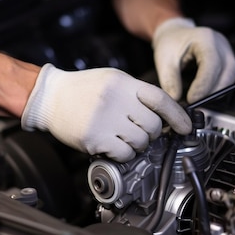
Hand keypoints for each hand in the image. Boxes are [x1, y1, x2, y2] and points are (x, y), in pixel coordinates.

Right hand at [21, 64, 191, 161]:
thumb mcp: (112, 80)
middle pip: (152, 125)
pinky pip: (123, 153)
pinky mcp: (94, 137)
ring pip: (140, 142)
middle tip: (141, 133)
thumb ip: (136, 94)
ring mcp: (105, 119)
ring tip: (124, 138)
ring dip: (137, 145)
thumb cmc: (81, 89)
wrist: (49, 97)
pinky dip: (123, 154)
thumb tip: (162, 114)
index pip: (160, 99)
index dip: (177, 115)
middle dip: (151, 133)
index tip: (185, 127)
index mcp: (123, 83)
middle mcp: (115, 99)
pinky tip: (114, 146)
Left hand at [152, 17, 234, 103]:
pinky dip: (218, 88)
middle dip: (213, 91)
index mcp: (205, 38)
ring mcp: (227, 51)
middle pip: (228, 71)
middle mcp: (220, 43)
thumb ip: (170, 81)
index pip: (211, 63)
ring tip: (200, 100)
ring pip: (231, 76)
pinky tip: (205, 94)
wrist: (175, 34)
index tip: (192, 99)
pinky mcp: (227, 60)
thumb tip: (177, 101)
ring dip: (217, 92)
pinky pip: (228, 77)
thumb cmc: (171, 43)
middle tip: (196, 104)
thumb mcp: (164, 61)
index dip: (203, 84)